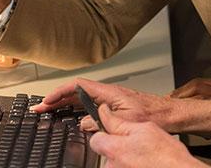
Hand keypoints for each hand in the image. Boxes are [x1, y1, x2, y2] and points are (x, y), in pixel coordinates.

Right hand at [34, 78, 175, 131]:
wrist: (170, 114)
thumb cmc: (155, 114)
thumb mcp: (126, 121)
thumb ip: (103, 121)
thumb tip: (84, 123)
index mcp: (108, 92)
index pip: (77, 86)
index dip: (59, 92)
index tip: (47, 101)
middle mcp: (107, 93)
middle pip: (75, 92)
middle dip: (56, 99)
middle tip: (41, 109)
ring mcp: (109, 99)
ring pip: (81, 99)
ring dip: (64, 104)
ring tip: (49, 111)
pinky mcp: (112, 106)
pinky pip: (88, 105)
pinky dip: (75, 109)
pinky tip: (70, 117)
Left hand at [89, 104, 205, 167]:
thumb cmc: (167, 156)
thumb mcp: (144, 129)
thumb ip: (118, 122)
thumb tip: (104, 112)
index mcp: (113, 150)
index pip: (96, 139)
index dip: (105, 133)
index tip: (115, 132)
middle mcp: (112, 166)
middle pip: (106, 152)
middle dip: (118, 147)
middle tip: (138, 145)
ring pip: (116, 163)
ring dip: (126, 159)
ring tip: (145, 157)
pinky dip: (132, 166)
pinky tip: (145, 164)